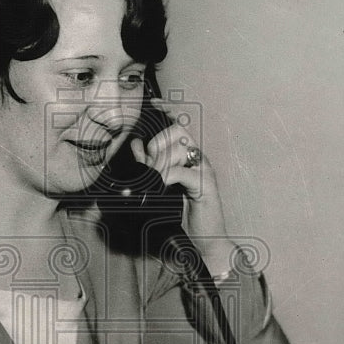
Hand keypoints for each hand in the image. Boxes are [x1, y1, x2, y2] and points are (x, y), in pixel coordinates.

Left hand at [130, 98, 235, 273]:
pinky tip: (161, 186)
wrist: (206, 242)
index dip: (169, 111)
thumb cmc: (185, 215)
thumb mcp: (162, 187)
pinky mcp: (205, 186)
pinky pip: (181, 171)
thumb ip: (150, 166)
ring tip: (154, 181)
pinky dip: (166, 176)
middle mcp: (200, 159)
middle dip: (157, 145)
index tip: (155, 102)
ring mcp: (205, 171)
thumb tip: (136, 144)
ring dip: (159, 163)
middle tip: (150, 167)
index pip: (180, 124)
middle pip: (177, 132)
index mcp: (190, 156)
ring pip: (179, 149)